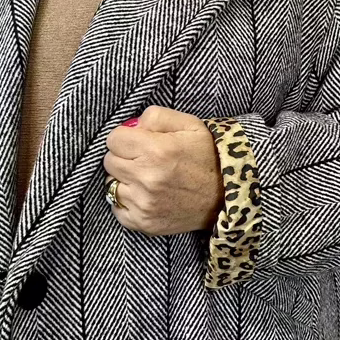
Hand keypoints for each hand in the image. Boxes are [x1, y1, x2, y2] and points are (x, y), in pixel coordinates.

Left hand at [103, 105, 224, 236]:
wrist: (228, 194)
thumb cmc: (208, 156)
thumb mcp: (190, 124)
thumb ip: (156, 116)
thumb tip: (132, 126)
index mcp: (156, 150)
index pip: (113, 139)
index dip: (126, 137)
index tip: (139, 141)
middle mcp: (147, 178)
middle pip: (110, 161)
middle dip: (125, 156)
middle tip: (145, 159)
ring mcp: (144, 204)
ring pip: (111, 185)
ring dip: (125, 179)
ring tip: (147, 177)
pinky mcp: (144, 223)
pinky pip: (116, 208)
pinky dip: (127, 201)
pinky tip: (146, 195)